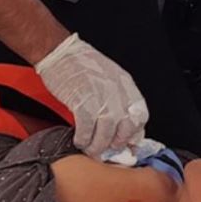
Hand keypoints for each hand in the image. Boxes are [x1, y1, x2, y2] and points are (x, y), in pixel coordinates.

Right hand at [34, 34, 148, 159]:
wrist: (60, 52)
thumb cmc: (80, 63)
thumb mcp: (108, 76)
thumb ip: (118, 98)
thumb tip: (121, 123)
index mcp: (125, 84)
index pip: (141, 115)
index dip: (134, 133)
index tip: (128, 143)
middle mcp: (116, 91)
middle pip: (125, 128)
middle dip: (117, 143)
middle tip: (108, 148)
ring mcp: (100, 97)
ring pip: (106, 133)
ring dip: (97, 146)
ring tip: (91, 149)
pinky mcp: (82, 102)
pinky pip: (87, 129)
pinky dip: (83, 139)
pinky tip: (79, 140)